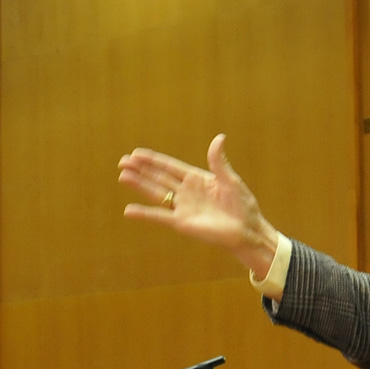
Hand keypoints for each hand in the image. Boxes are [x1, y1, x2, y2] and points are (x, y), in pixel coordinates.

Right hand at [118, 135, 279, 275]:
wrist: (247, 230)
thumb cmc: (242, 206)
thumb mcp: (230, 180)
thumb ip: (219, 161)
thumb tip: (219, 138)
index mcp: (196, 179)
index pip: (170, 167)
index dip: (153, 160)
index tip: (136, 153)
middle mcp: (185, 192)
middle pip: (158, 178)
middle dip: (141, 169)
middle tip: (123, 161)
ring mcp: (182, 207)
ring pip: (155, 193)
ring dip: (139, 185)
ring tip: (122, 176)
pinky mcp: (182, 223)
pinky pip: (159, 217)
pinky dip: (144, 214)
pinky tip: (128, 210)